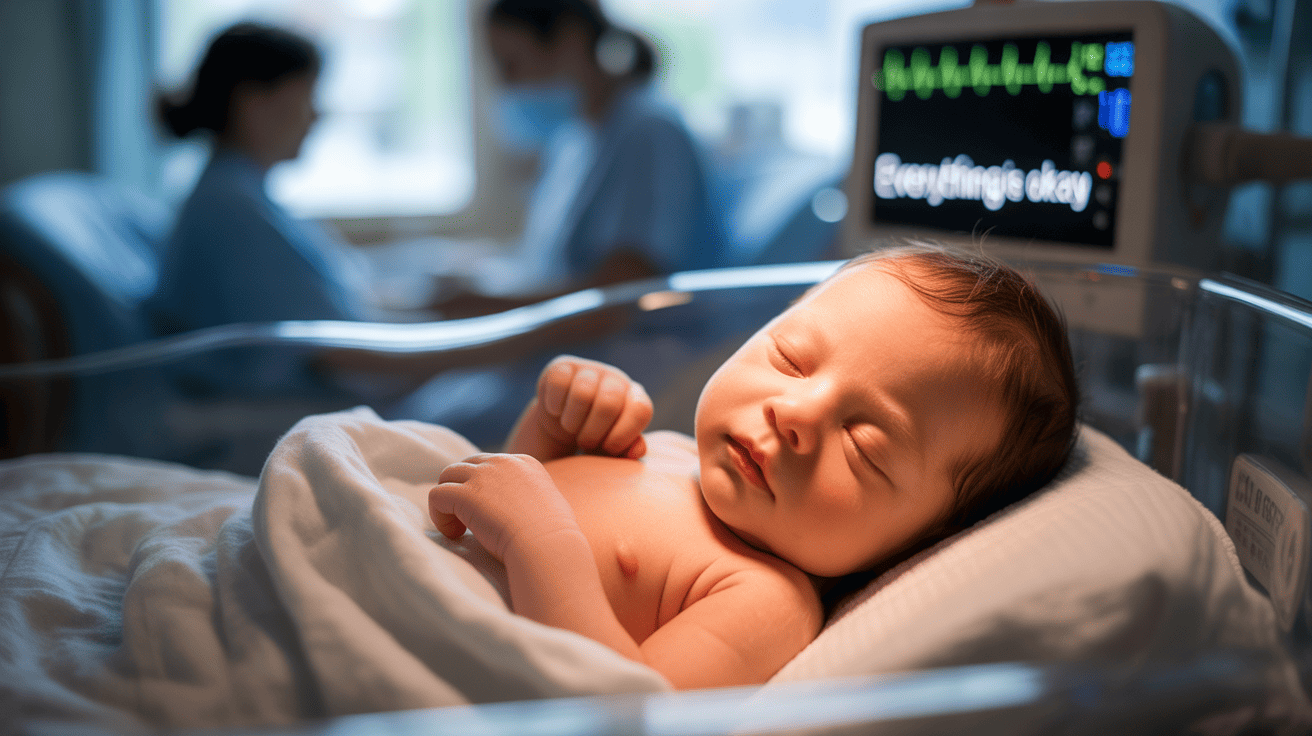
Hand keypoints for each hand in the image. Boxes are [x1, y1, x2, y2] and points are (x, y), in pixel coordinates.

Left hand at [429, 453, 578, 560]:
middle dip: (462, 490)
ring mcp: (482, 476)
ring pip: (447, 476)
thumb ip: (532, 496)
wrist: (546, 545)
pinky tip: (455, 534)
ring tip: (460, 528)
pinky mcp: (465, 494)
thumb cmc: (553, 537)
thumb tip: (521, 507)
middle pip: (466, 465)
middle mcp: (502, 462)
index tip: (488, 513)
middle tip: (468, 520)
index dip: (482, 487)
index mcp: (524, 462)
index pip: (489, 464)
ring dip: (448, 501)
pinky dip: (439, 516)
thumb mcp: (551, 503)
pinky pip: (436, 496)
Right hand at [535, 355, 651, 457]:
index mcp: (635, 398)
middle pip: (609, 403)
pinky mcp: (562, 366)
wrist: (561, 421)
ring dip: (572, 422)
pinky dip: (555, 405)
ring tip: (571, 428)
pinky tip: (557, 411)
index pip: (641, 410)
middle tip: (585, 443)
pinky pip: (559, 383)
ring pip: (582, 393)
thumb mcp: (610, 448)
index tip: (608, 449)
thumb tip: (638, 450)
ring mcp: (590, 370)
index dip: (624, 435)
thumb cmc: (593, 436)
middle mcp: (616, 380)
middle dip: (593, 433)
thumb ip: (628, 450)